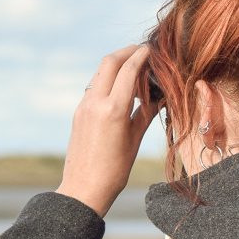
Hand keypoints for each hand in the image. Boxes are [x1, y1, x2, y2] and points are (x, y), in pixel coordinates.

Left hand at [55, 44, 160, 216]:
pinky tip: (120, 89)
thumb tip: (160, 94)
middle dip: (126, 52)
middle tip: (142, 52)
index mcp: (113, 109)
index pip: (128, 69)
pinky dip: (108, 80)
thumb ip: (147, 112)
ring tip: (134, 71)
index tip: (151, 49)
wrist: (84, 189)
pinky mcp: (78, 112)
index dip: (141, 55)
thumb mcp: (135, 139)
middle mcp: (95, 103)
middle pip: (110, 62)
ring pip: (100, 72)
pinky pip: (94, 86)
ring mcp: (84, 106)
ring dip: (116, 65)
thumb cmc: (115, 170)